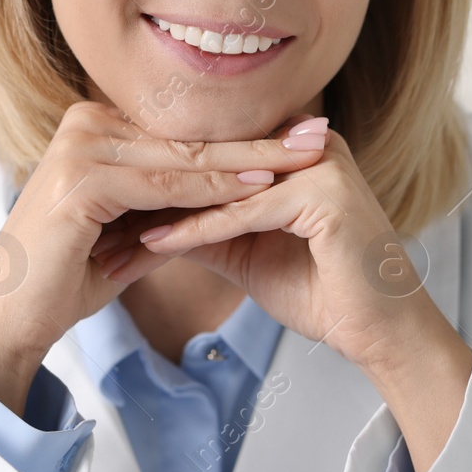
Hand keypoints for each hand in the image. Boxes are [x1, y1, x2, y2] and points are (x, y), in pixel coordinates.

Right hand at [0, 100, 326, 413]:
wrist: (11, 316)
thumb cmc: (66, 275)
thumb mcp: (128, 226)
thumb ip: (168, 200)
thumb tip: (229, 187)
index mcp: (93, 126)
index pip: (182, 132)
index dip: (243, 136)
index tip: (298, 137)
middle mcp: (83, 124)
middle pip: (187, 138)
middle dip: (258, 140)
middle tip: (318, 135)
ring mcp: (79, 148)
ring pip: (183, 158)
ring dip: (248, 162)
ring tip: (303, 161)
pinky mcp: (82, 180)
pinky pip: (165, 185)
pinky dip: (214, 190)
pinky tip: (257, 189)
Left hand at [105, 114, 471, 471]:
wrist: (380, 331)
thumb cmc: (322, 290)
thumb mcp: (248, 249)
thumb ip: (206, 224)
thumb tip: (148, 218)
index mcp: (296, 145)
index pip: (212, 158)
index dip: (155, 183)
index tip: (101, 208)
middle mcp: (311, 140)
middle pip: (211, 165)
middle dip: (150, 195)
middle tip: (92, 216)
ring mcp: (321, 161)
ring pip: (222, 186)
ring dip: (163, 211)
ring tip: (108, 233)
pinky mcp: (325, 192)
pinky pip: (244, 211)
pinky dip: (196, 230)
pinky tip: (152, 244)